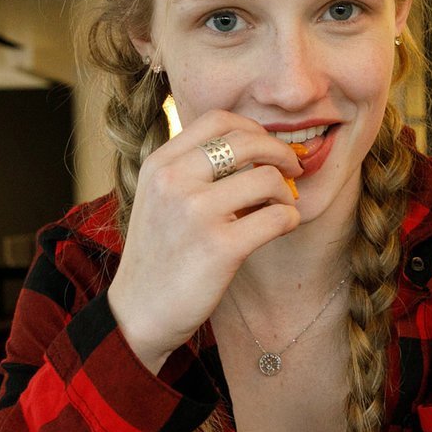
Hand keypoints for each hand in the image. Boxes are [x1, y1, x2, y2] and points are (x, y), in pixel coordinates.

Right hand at [109, 110, 301, 372]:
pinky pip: (278, 217)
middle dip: (280, 153)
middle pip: (247, 141)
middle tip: (292, 170)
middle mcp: (174, 181)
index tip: (266, 148)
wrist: (139, 312)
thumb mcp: (159, 198)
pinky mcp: (220, 247)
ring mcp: (196, 213)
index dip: (253, 128)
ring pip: (268, 178)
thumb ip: (191, 168)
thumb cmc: (160, 255)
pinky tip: (283, 227)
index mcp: (159, 164)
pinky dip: (289, 219)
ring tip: (281, 207)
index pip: (217, 120)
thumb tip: (252, 146)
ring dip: (285, 193)